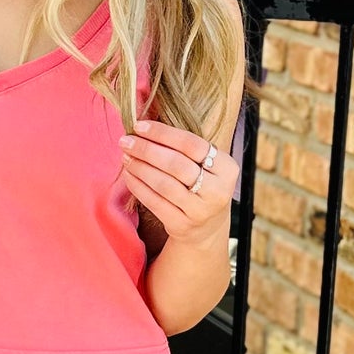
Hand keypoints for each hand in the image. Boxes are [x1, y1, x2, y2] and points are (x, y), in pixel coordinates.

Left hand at [118, 118, 238, 248]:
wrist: (206, 227)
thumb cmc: (201, 185)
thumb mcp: (205, 165)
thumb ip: (184, 147)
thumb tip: (145, 126)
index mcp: (227, 169)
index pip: (192, 144)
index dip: (163, 133)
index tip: (139, 126)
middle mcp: (217, 191)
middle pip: (176, 164)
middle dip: (147, 150)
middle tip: (126, 141)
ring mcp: (200, 211)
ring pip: (164, 184)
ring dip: (140, 167)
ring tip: (126, 156)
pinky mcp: (182, 225)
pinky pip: (155, 202)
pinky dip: (138, 186)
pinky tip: (129, 175)